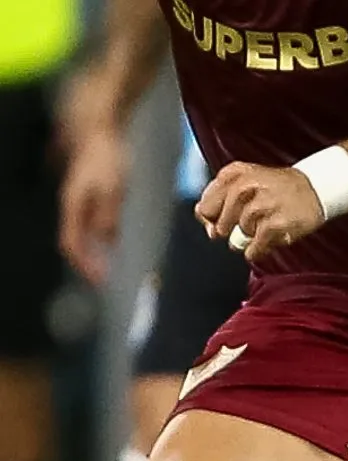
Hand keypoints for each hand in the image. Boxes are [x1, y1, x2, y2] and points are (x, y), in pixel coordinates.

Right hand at [57, 129, 128, 285]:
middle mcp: (71, 204)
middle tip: (102, 278)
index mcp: (73, 205)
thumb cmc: (106, 157)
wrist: (97, 129)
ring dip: (91, 251)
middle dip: (86, 262)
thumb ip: (108, 216)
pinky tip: (110, 242)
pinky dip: (96, 236)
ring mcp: (76, 197)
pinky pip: (87, 221)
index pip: (72, 243)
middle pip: (74, 240)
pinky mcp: (84, 192)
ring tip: (105, 266)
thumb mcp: (113, 189)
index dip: (84, 264)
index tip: (99, 281)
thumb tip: (107, 242)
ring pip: (79, 232)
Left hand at [195, 161, 327, 260]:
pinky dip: (257, 250)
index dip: (209, 219)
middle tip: (243, 227)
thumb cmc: (278, 188)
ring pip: (240, 233)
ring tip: (264, 227)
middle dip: (228, 230)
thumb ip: (221, 198)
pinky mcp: (277, 223)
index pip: (206, 204)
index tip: (215, 224)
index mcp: (235, 173)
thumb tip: (208, 227)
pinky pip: (256, 246)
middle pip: (221, 222)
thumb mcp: (246, 181)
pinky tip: (264, 243)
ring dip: (249, 237)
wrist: (317, 187)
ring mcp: (263, 204)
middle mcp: (247, 185)